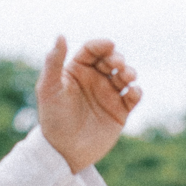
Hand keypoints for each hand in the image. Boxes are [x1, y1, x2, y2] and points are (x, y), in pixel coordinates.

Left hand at [34, 37, 140, 173]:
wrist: (65, 150)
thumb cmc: (53, 117)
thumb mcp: (49, 87)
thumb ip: (54, 61)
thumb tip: (61, 35)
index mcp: (77, 70)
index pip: (92, 51)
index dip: (101, 45)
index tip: (109, 45)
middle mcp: (94, 80)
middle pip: (110, 61)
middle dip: (117, 59)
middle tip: (118, 64)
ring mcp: (108, 95)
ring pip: (124, 77)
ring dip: (129, 73)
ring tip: (127, 76)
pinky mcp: (120, 112)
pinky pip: (133, 98)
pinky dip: (136, 92)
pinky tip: (133, 91)